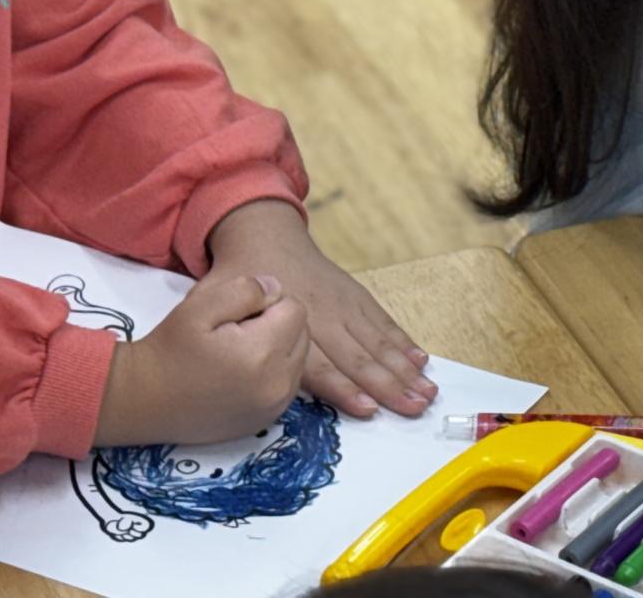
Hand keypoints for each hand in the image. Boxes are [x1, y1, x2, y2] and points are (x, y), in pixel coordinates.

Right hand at [94, 271, 308, 446]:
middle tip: (236, 333)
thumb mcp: (200, 304)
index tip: (236, 316)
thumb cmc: (169, 348)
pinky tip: (241, 374)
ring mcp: (274, 407)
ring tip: (238, 353)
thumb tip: (277, 290)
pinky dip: (274, 373)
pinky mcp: (265, 421)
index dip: (267, 304)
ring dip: (279, 349)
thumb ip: (246, 289)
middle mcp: (277, 384)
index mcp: (263, 353)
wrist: (140, 400)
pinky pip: (288, 385)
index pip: (296, 309)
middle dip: (277, 326)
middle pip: (302, 334)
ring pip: (299, 359)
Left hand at [207, 200, 435, 419]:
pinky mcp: (355, 296)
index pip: (320, 363)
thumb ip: (226, 329)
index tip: (369, 407)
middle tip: (416, 407)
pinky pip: (382, 321)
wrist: (264, 234)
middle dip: (389, 384)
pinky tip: (420, 359)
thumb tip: (233, 360)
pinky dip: (402, 341)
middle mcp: (322, 315)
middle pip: (359, 356)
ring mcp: (342, 305)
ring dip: (403, 367)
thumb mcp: (215, 302)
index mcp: (288, 322)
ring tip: (427, 390)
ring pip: (377, 340)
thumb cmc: (238, 277)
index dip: (344, 387)